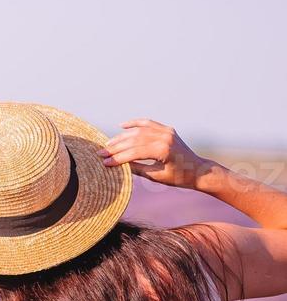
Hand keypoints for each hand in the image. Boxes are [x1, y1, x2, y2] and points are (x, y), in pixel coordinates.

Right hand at [99, 119, 213, 189]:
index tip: (104, 163)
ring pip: (138, 131)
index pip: (134, 152)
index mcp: (163, 150)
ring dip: (122, 137)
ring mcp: (167, 131)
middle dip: (116, 147)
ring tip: (108, 144)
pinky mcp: (167, 130)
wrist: (198, 170)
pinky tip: (122, 125)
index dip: (118, 158)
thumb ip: (137, 168)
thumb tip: (118, 165)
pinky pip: (148, 123)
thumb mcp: (156, 176)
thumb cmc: (178, 177)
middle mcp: (165, 137)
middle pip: (134, 140)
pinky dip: (135, 123)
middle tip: (101, 153)